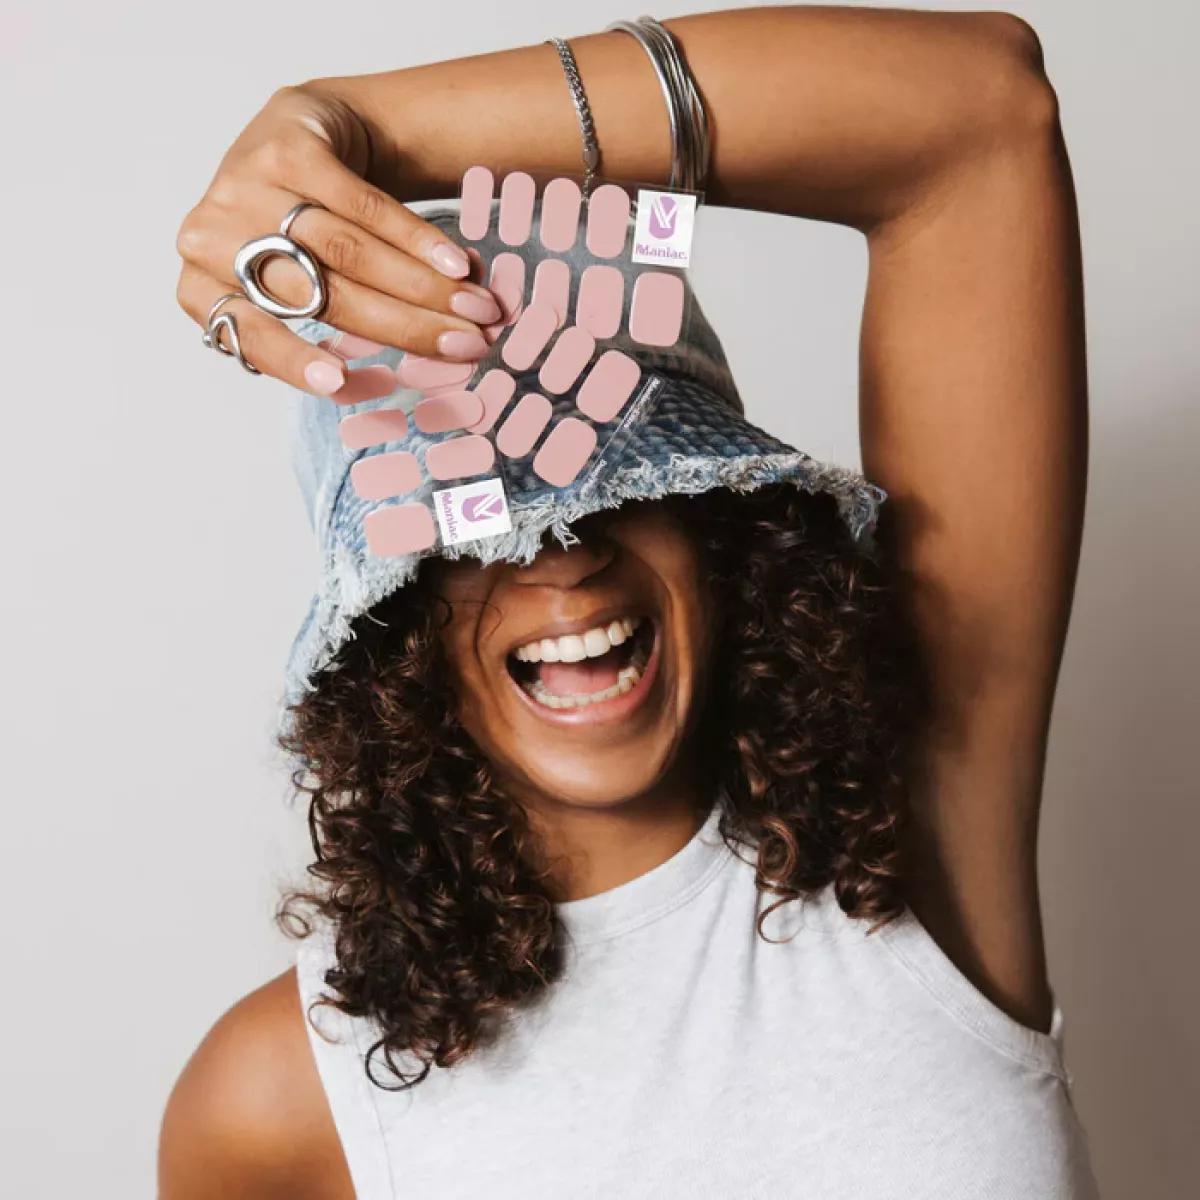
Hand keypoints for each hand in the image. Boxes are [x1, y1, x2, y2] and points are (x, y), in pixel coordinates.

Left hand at [175, 85, 501, 397]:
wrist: (305, 133)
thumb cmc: (298, 236)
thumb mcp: (292, 287)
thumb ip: (323, 331)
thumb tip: (386, 389)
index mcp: (201, 286)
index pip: (252, 333)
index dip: (297, 361)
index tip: (340, 386)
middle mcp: (209, 234)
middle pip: (321, 293)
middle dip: (403, 325)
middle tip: (465, 346)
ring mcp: (244, 183)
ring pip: (347, 251)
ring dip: (421, 286)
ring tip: (474, 309)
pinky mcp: (288, 145)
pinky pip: (363, 204)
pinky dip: (416, 238)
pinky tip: (456, 263)